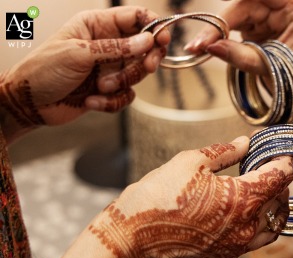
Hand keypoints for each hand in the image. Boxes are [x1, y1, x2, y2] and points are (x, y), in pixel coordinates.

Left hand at [0, 6, 168, 135]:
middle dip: (146, 59)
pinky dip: (112, 101)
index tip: (162, 39)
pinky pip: (126, 95)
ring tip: (99, 87)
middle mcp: (108, 45)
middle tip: (147, 66)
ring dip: (121, 83)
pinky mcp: (109, 90)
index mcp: (98, 25)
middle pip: (145, 47)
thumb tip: (148, 41)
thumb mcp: (80, 53)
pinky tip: (91, 101)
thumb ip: (116, 48)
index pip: (135, 18)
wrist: (29, 102)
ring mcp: (109, 68)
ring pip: (137, 74)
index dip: (153, 26)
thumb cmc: (44, 70)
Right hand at [89, 136, 292, 257]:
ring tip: (261, 184)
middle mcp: (246, 224)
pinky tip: (249, 206)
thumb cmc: (159, 195)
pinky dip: (263, 220)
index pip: (279, 175)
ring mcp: (238, 243)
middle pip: (282, 198)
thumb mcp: (191, 161)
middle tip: (266, 161)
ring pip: (275, 222)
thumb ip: (224, 151)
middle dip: (279, 177)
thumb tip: (245, 142)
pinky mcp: (228, 253)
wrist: (133, 237)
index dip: (283, 157)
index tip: (279, 147)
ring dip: (275, 201)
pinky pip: (259, 238)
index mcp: (241, 198)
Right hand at [185, 0, 292, 108]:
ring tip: (198, 47)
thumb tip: (211, 47)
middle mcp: (280, 8)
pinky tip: (206, 45)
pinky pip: (234, 27)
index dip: (232, 6)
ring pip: (235, 16)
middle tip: (198, 44)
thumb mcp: (273, 68)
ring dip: (216, 31)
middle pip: (242, 6)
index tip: (214, 14)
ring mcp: (268, 18)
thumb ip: (242, 57)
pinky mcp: (258, 29)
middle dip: (219, 25)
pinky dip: (220, 37)